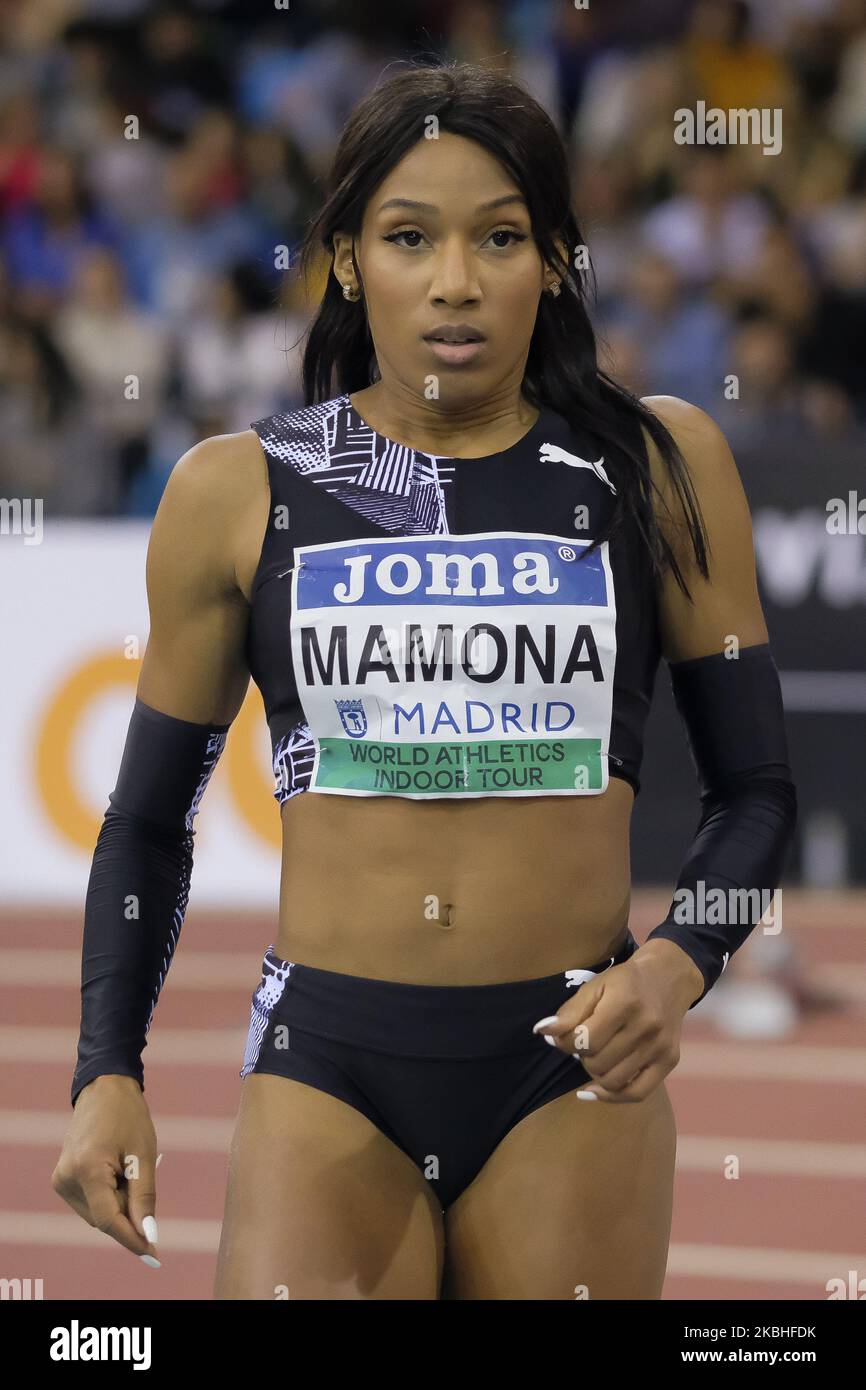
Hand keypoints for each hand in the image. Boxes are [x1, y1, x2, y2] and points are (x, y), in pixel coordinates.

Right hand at [51, 1075, 160, 1264]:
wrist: (104, 1088)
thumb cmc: (128, 1116)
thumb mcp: (144, 1155)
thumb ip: (144, 1198)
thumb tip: (147, 1234)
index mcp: (87, 1170)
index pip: (108, 1220)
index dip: (131, 1238)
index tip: (152, 1253)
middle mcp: (67, 1179)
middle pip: (103, 1218)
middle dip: (128, 1214)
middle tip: (144, 1180)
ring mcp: (61, 1179)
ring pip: (97, 1213)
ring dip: (119, 1204)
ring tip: (129, 1168)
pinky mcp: (62, 1179)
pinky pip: (90, 1202)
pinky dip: (109, 1196)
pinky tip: (118, 1170)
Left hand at [532, 939, 704, 1102]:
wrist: (668, 977)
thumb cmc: (624, 982)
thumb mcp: (594, 987)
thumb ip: (569, 1012)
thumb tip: (541, 1031)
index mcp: (625, 1002)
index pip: (585, 1040)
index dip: (566, 1042)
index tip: (563, 1035)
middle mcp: (646, 1026)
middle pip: (597, 1063)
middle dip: (582, 1056)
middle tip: (584, 1042)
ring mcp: (660, 1046)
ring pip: (613, 1081)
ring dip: (595, 1073)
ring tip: (596, 1055)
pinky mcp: (669, 1061)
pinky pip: (637, 1094)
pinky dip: (613, 1096)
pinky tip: (596, 1090)